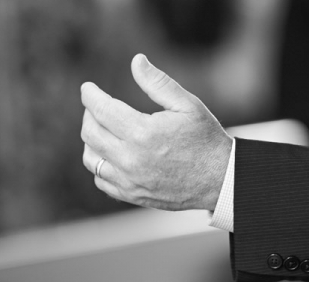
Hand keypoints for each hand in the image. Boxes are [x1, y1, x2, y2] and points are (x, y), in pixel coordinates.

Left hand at [80, 54, 232, 210]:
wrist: (220, 179)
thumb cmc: (205, 139)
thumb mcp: (188, 105)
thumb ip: (159, 83)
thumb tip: (136, 60)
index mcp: (143, 133)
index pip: (100, 109)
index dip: (90, 95)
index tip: (88, 88)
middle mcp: (131, 159)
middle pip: (90, 133)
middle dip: (90, 114)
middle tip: (97, 106)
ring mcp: (130, 180)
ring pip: (91, 159)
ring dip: (91, 141)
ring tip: (103, 129)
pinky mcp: (133, 195)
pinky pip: (101, 181)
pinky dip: (100, 165)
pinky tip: (110, 155)